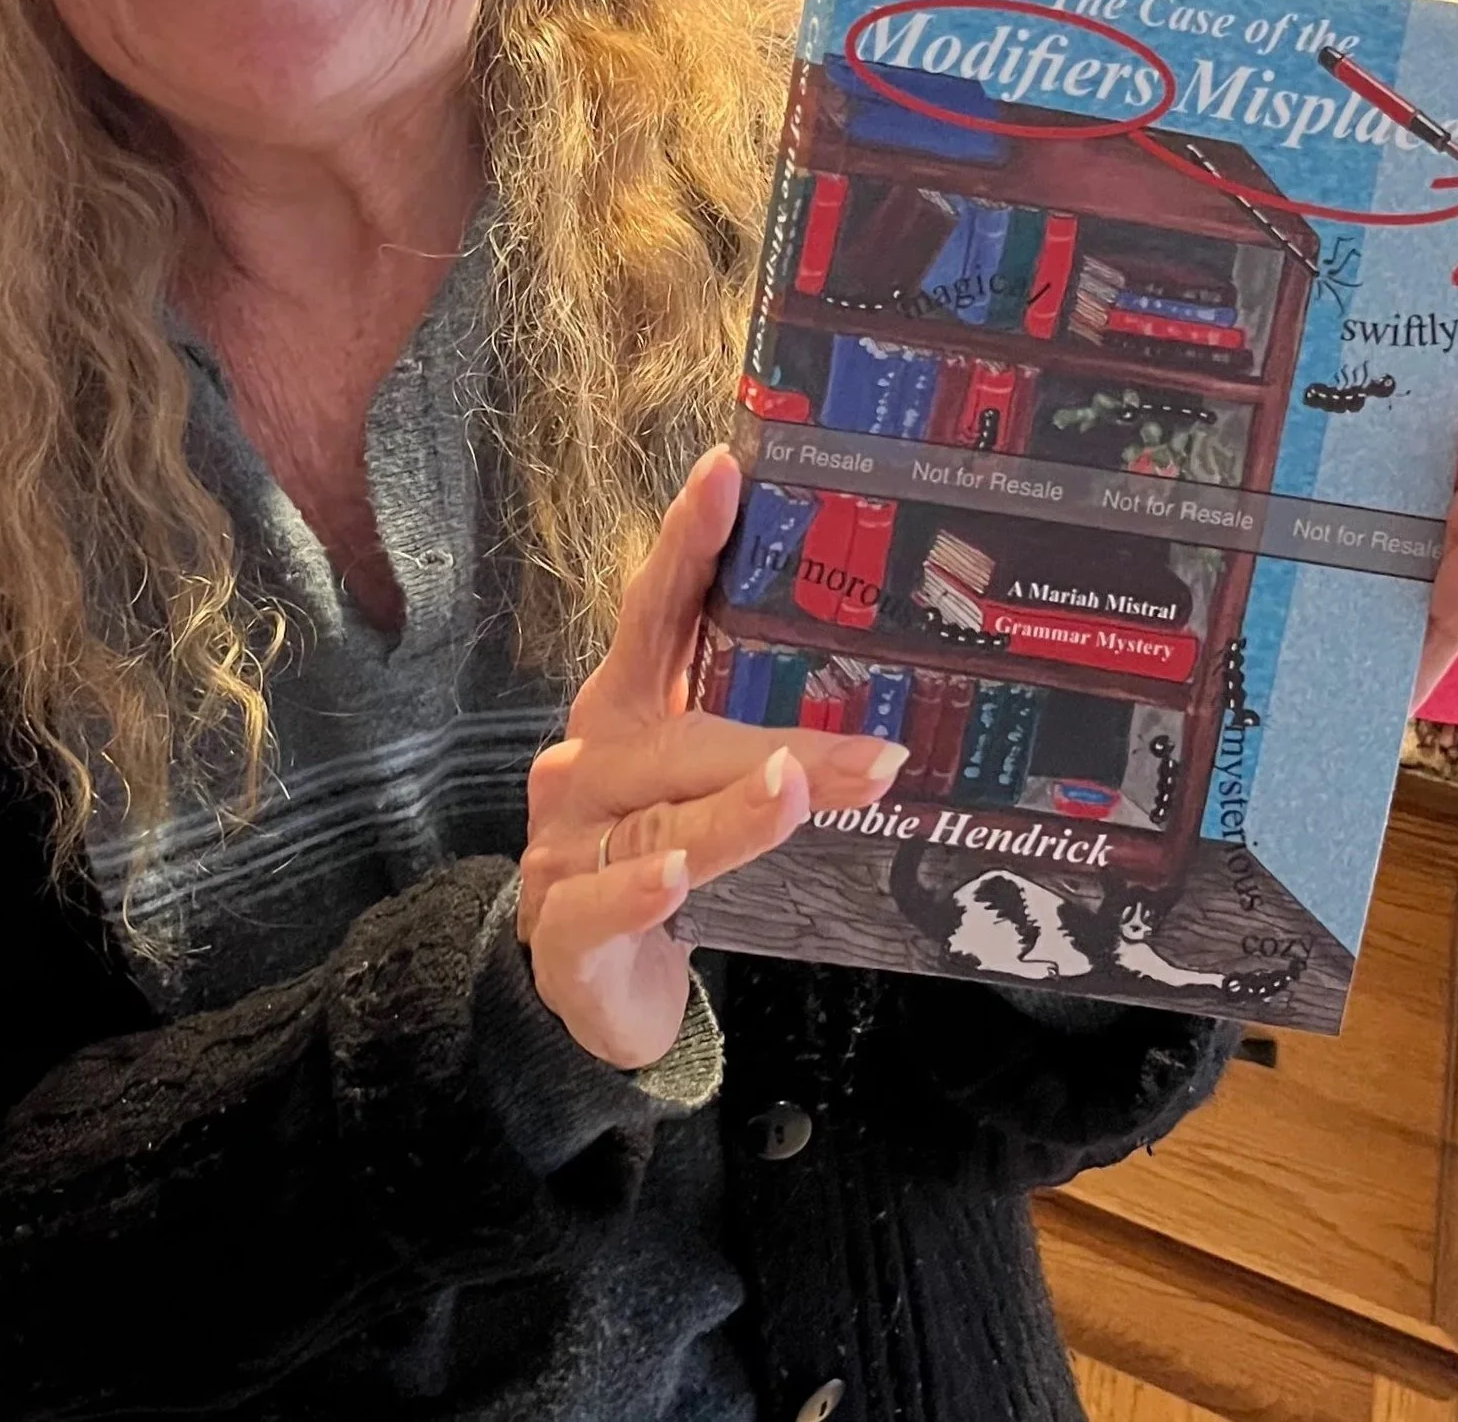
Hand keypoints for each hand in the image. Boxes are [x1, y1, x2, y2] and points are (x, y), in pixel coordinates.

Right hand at [517, 448, 909, 1068]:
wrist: (587, 987)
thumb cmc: (659, 858)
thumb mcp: (703, 789)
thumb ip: (760, 742)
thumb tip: (895, 715)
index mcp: (622, 712)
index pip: (651, 614)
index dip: (684, 543)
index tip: (725, 470)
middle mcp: (586, 765)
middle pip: (679, 738)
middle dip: (775, 742)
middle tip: (871, 753)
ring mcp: (565, 845)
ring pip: (655, 818)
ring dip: (729, 812)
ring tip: (791, 791)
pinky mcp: (562, 928)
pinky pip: (599, 902)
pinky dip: (637, 889)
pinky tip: (671, 875)